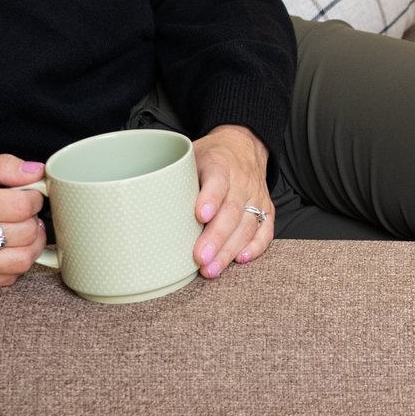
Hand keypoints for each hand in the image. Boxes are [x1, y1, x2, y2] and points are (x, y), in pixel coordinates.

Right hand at [0, 155, 50, 290]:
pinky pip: (4, 279)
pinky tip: (5, 249)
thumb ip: (0, 167)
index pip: (23, 206)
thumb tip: (36, 172)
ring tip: (23, 233)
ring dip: (32, 246)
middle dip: (35, 220)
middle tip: (26, 213)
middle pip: (26, 234)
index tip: (29, 195)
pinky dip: (13, 264)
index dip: (35, 198)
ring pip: (21, 262)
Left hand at [191, 125, 273, 278]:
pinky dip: (255, 247)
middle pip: (231, 211)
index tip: (200, 216)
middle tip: (201, 258)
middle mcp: (241, 181)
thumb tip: (147, 208)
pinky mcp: (266, 210)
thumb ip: (176, 180)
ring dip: (229, 249)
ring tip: (212, 268)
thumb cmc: (210, 158)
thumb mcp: (190, 158)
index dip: (210, 198)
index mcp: (220, 164)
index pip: (217, 181)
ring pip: (247, 225)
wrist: (242, 146)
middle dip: (216, 237)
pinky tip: (240, 259)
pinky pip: (265, 231)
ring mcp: (256, 197)